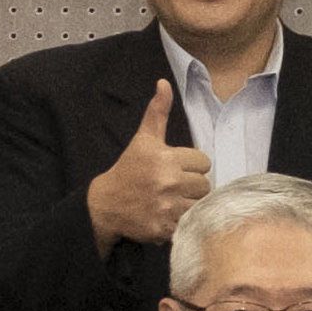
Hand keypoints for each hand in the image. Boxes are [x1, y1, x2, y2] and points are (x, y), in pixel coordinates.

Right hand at [88, 90, 210, 250]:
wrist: (106, 204)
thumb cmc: (129, 170)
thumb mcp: (143, 139)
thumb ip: (157, 112)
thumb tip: (164, 83)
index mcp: (166, 158)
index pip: (203, 162)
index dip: (191, 166)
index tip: (175, 169)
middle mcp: (168, 181)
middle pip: (205, 185)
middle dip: (192, 186)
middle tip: (173, 187)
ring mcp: (167, 206)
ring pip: (200, 205)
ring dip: (189, 205)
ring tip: (172, 201)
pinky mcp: (165, 228)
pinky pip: (190, 224)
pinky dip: (181, 222)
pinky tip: (167, 215)